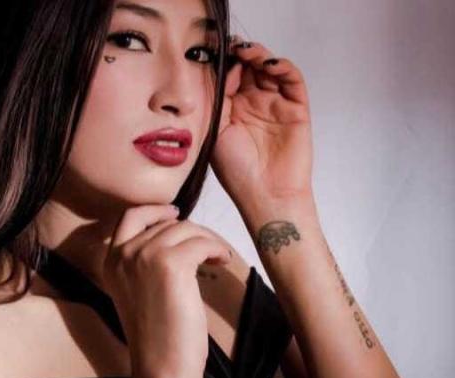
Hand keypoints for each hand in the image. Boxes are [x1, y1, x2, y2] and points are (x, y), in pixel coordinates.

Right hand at [101, 204, 231, 377]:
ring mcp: (144, 256)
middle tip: (209, 248)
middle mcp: (123, 254)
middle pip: (166, 223)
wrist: (162, 366)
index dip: (155, 210)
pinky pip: (202, 243)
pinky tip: (222, 262)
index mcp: (111, 261)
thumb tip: (176, 235)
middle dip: (192, 231)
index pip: (130, 217)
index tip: (176, 212)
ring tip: (219, 257)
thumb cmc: (157, 336)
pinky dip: (217, 249)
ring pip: (186, 229)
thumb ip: (146, 263)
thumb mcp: (140, 291)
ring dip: (208, 240)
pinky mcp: (170, 264)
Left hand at [210, 37, 314, 212]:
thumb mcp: (215, 131)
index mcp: (231, 111)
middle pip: (249, 68)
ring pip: (269, 69)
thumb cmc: (237, 171)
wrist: (266, 195)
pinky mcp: (296, 108)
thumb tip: (219, 70)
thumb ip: (217, 100)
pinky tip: (269, 64)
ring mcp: (275, 105)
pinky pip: (292, 80)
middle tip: (233, 48)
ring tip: (248, 52)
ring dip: (260, 55)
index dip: (224, 65)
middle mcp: (253, 105)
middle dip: (241, 55)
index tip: (216, 60)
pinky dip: (282, 66)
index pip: (228, 77)